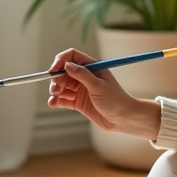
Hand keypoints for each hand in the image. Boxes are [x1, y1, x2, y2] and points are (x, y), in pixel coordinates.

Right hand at [46, 48, 161, 139]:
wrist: (123, 119)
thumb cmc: (116, 100)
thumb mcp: (98, 85)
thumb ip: (82, 75)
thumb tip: (67, 65)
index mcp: (92, 68)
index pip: (72, 57)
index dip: (61, 61)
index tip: (54, 70)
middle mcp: (85, 77)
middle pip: (64, 72)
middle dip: (56, 78)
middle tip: (56, 87)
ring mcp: (81, 90)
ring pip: (62, 86)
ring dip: (55, 90)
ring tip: (55, 96)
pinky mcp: (78, 102)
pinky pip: (63, 99)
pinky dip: (56, 100)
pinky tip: (53, 103)